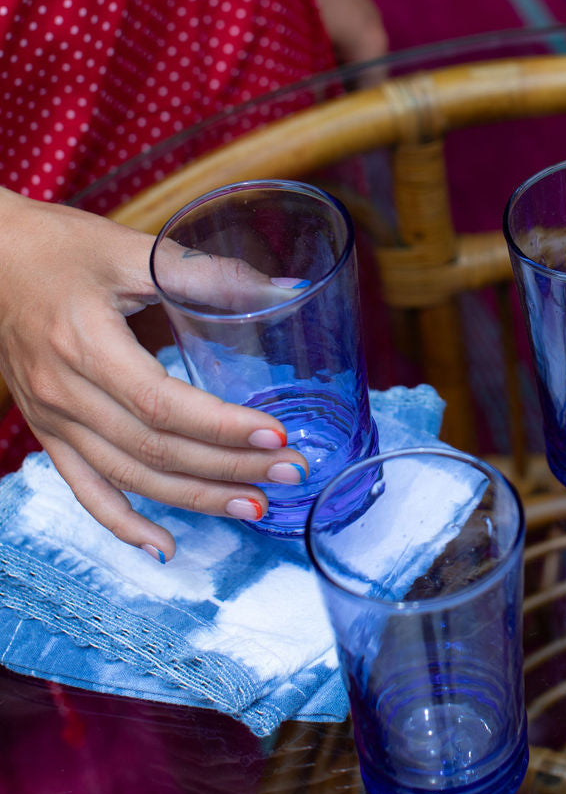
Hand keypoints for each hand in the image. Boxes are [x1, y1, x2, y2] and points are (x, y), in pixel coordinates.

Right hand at [0, 189, 310, 560]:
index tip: (275, 435)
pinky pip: (86, 490)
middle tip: (287, 472)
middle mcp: (64, 391)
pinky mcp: (48, 431)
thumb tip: (286, 290)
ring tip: (254, 506)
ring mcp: (53, 418)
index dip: (220, 426)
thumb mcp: (132, 249)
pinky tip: (166, 546)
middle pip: (153, 447)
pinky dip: (124, 524)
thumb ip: (206, 273)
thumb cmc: (63, 247)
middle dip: (227, 468)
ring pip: (128, 476)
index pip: (160, 402)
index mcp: (85, 343)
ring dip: (194, 499)